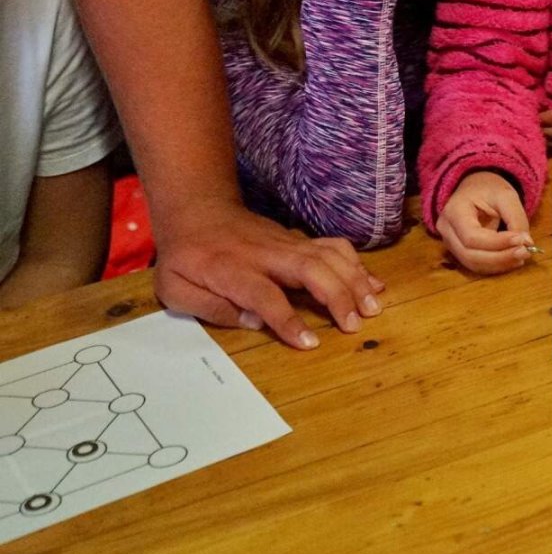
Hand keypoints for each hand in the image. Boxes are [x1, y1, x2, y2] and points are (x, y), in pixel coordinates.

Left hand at [151, 198, 383, 350]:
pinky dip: (358, 264)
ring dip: (355, 279)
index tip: (309, 343)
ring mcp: (287, 243)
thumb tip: (255, 323)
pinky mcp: (300, 239)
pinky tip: (373, 283)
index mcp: (232, 270)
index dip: (287, 320)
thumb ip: (211, 308)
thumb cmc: (186, 257)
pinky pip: (335, 247)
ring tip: (374, 306)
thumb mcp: (176, 289)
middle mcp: (267, 254)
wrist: (197, 210)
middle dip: (338, 295)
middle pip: (310, 269)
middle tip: (356, 324)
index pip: (265, 295)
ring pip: (329, 255)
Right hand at [439, 171, 534, 274]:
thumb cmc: (488, 189)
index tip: (522, 240)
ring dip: (499, 264)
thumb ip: (516, 218)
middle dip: (500, 257)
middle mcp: (446, 230)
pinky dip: (495, 265)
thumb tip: (527, 243)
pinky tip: (513, 260)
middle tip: (525, 252)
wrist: (475, 187)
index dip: (497, 243)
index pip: (472, 236)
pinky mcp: (459, 251)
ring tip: (522, 256)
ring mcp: (449, 243)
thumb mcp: (505, 195)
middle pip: (470, 255)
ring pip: (472, 263)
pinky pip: (476, 264)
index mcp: (454, 211)